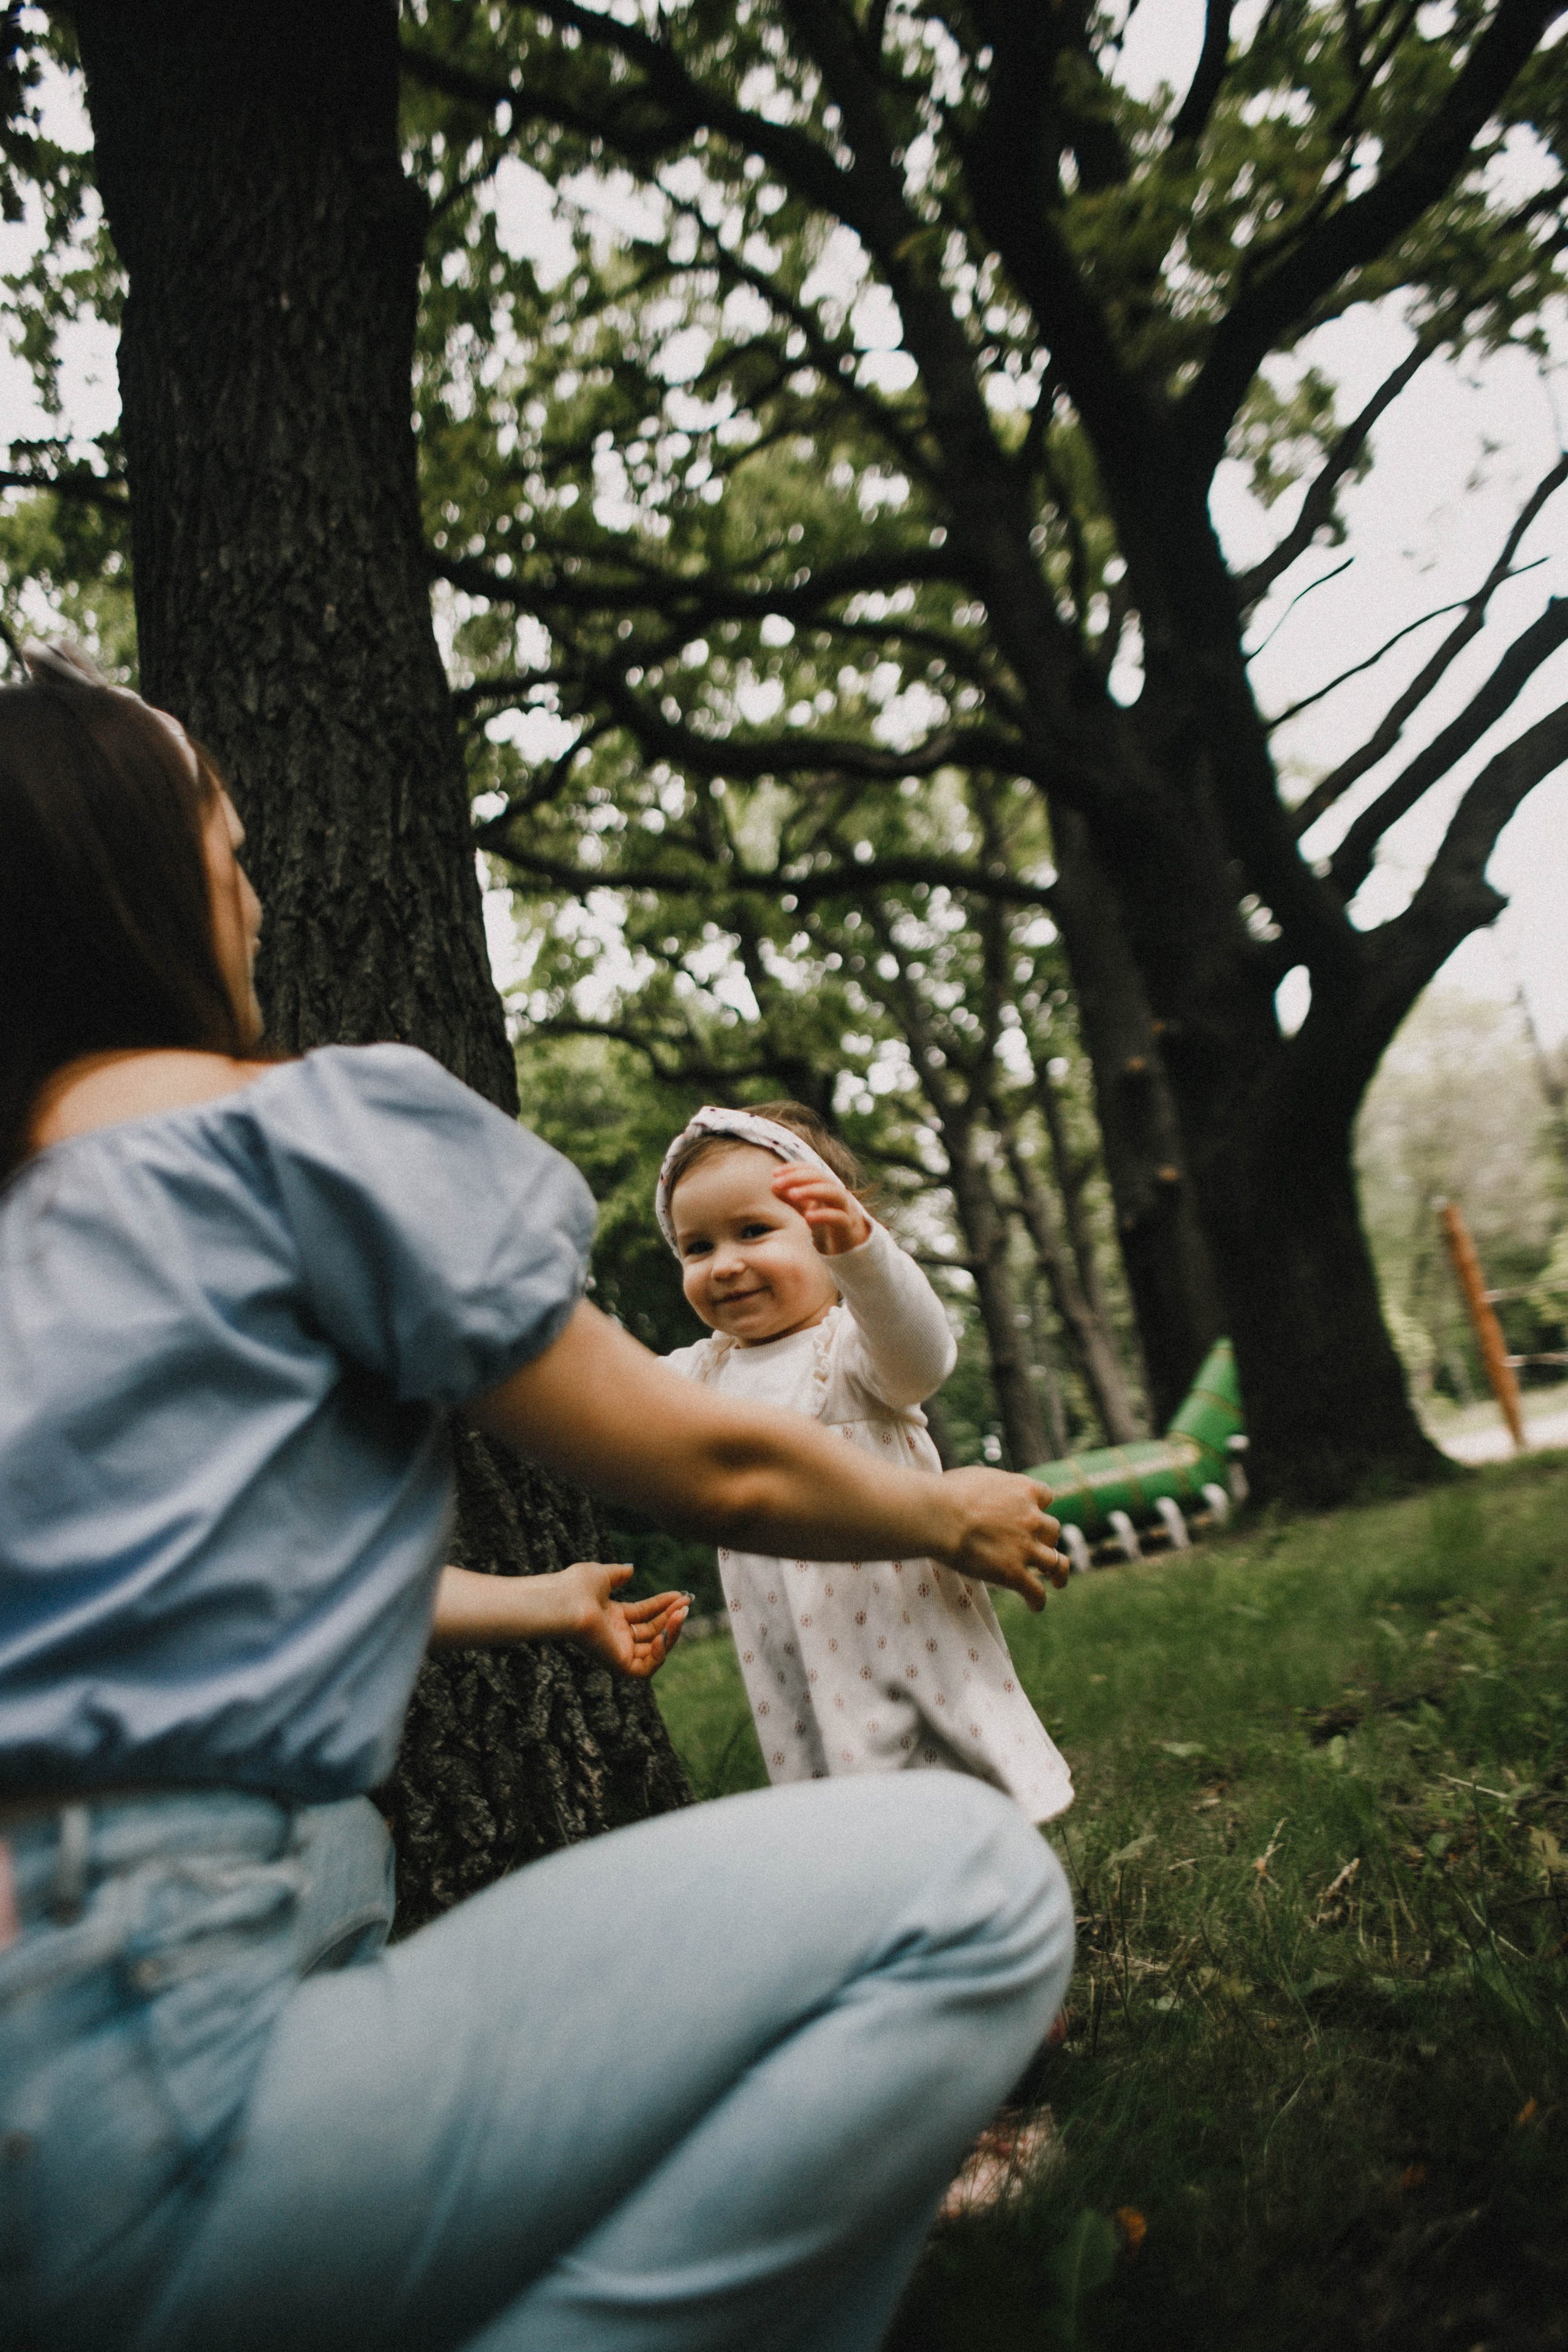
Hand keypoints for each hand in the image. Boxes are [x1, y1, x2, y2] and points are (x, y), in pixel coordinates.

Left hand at [560, 1561, 692, 1677]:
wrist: (565, 1602)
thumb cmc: (577, 1587)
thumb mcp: (601, 1575)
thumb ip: (618, 1574)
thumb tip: (631, 1569)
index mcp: (610, 1618)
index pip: (643, 1614)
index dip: (663, 1605)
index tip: (681, 1595)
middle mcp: (614, 1637)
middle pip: (652, 1631)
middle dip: (671, 1616)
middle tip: (687, 1602)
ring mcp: (617, 1651)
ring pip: (653, 1650)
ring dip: (671, 1632)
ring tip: (681, 1613)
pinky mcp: (618, 1664)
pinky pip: (646, 1668)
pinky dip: (659, 1654)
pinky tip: (665, 1634)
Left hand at [771, 1164, 871, 1256]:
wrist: (848, 1244)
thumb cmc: (825, 1222)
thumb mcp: (806, 1208)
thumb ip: (791, 1197)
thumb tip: (773, 1185)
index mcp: (826, 1186)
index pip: (811, 1170)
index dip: (794, 1168)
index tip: (775, 1173)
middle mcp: (837, 1193)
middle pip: (821, 1177)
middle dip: (798, 1177)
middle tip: (777, 1183)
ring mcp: (845, 1209)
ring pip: (834, 1193)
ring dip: (812, 1190)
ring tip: (792, 1195)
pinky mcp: (847, 1227)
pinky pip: (839, 1217)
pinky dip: (823, 1215)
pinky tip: (807, 1217)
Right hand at [938, 1469, 1066, 1611]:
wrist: (939, 1516)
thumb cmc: (948, 1493)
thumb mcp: (979, 1477)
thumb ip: (994, 1487)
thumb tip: (988, 1490)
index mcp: (1024, 1490)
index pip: (1046, 1495)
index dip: (1040, 1506)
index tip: (1034, 1512)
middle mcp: (1031, 1518)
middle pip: (1052, 1529)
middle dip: (1045, 1538)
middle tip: (1036, 1546)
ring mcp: (1026, 1547)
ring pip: (1055, 1562)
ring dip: (1058, 1572)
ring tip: (1058, 1581)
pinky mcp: (1014, 1573)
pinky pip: (1035, 1591)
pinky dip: (1038, 1600)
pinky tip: (1035, 1605)